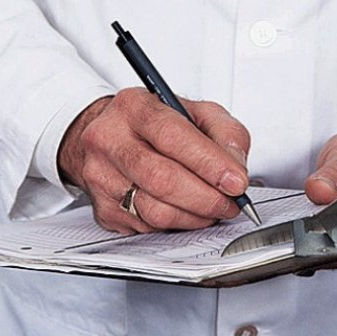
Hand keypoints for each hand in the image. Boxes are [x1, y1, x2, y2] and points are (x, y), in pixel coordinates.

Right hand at [58, 87, 250, 233]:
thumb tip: (235, 167)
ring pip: (155, 211)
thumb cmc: (156, 126)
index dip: (209, 163)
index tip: (235, 181)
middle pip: (162, 179)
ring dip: (194, 217)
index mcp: (135, 108)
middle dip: (206, 198)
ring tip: (212, 209)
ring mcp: (101, 176)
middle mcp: (110, 140)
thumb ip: (225, 132)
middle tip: (230, 202)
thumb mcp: (196, 113)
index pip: (172, 136)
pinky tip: (185, 211)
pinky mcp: (102, 208)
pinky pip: (147, 228)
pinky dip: (176, 225)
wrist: (111, 138)